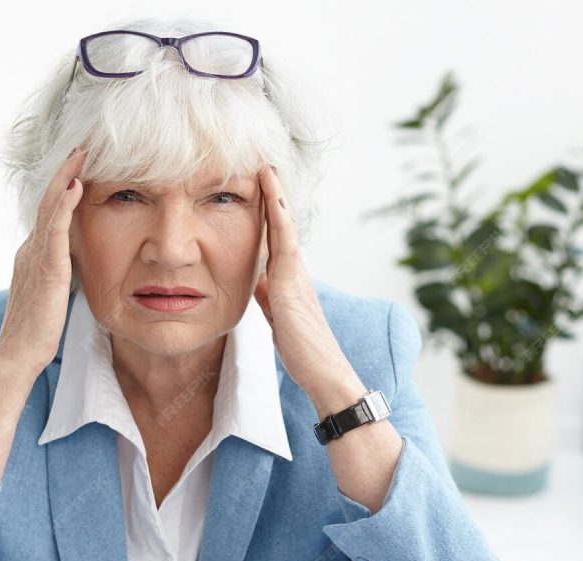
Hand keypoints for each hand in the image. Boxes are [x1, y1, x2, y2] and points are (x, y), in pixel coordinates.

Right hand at [0, 148, 86, 376]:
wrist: (17, 354)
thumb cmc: (37, 331)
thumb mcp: (53, 294)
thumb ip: (62, 274)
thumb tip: (77, 264)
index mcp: (33, 255)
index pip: (50, 214)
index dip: (63, 189)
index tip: (79, 167)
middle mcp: (30, 249)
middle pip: (47, 202)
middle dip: (64, 172)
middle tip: (81, 147)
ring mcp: (35, 257)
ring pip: (49, 208)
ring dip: (65, 178)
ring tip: (80, 154)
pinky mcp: (45, 268)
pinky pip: (54, 229)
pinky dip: (64, 205)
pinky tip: (75, 185)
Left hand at [252, 164, 355, 396]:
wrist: (324, 372)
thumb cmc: (303, 351)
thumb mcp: (278, 318)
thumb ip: (270, 298)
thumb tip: (259, 282)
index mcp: (290, 280)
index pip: (276, 240)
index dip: (269, 215)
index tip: (260, 189)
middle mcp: (296, 273)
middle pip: (282, 226)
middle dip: (274, 196)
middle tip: (265, 166)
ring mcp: (296, 277)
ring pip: (284, 229)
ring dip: (276, 198)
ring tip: (267, 170)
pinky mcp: (291, 286)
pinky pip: (284, 245)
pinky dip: (279, 220)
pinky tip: (273, 200)